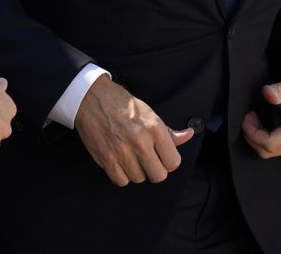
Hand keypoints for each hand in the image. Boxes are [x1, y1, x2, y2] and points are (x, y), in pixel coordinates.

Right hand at [74, 75, 193, 185]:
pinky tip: (120, 161)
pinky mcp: (106, 159)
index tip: (162, 157)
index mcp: (154, 128)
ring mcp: (122, 151)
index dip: (168, 161)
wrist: (92, 98)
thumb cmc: (122, 105)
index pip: (173, 162)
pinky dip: (122, 174)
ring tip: (131, 156)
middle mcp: (140, 141)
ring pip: (139, 179)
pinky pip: (121, 181)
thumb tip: (188, 135)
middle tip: (147, 159)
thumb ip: (169, 131)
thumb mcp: (149, 113)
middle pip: (158, 175)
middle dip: (155, 169)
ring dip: (137, 171)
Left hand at [241, 68, 280, 158]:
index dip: (253, 133)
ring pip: (273, 151)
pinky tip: (264, 124)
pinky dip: (267, 138)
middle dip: (253, 136)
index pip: (270, 143)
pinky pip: (279, 147)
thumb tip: (266, 93)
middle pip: (269, 151)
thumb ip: (279, 90)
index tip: (247, 118)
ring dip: (259, 138)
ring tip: (254, 119)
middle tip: (249, 118)